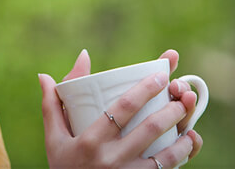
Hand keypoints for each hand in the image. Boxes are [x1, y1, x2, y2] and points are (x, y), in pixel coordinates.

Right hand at [39, 49, 203, 167]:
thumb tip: (44, 75)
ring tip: (190, 119)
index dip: (144, 89)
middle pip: (149, 129)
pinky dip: (184, 157)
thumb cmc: (64, 168)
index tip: (162, 74)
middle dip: (172, 109)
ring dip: (183, 135)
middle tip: (182, 94)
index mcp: (89, 142)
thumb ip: (52, 105)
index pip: (121, 109)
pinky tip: (189, 143)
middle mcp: (110, 161)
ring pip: (166, 156)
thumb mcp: (54, 140)